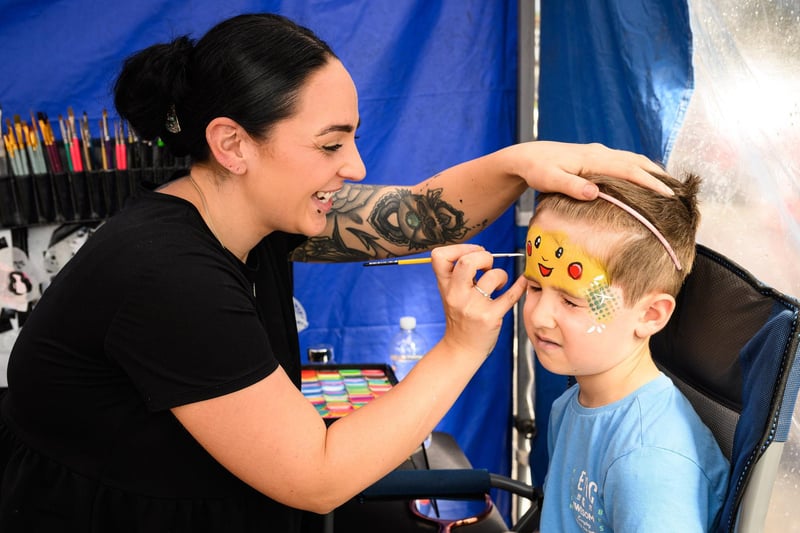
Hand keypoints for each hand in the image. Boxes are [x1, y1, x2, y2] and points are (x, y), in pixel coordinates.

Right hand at [430, 244, 526, 359]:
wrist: (461, 349)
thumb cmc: (460, 317)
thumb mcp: (450, 294)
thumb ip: (458, 274)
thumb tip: (482, 252)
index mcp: (445, 286)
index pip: (439, 256)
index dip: (459, 248)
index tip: (472, 254)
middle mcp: (456, 295)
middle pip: (466, 262)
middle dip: (483, 256)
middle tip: (487, 266)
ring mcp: (473, 307)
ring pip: (492, 276)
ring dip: (501, 275)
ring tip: (498, 284)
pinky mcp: (490, 318)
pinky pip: (510, 296)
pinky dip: (520, 286)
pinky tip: (522, 282)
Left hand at [501, 141, 672, 198]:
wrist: (527, 157)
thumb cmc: (537, 170)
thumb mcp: (550, 180)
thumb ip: (571, 187)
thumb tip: (595, 192)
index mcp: (593, 159)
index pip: (629, 170)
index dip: (650, 182)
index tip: (669, 194)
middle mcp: (600, 153)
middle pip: (637, 161)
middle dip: (660, 175)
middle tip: (680, 191)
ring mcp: (599, 153)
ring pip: (633, 159)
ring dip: (652, 170)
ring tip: (670, 184)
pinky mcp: (596, 157)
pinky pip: (624, 161)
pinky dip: (640, 168)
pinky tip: (645, 178)